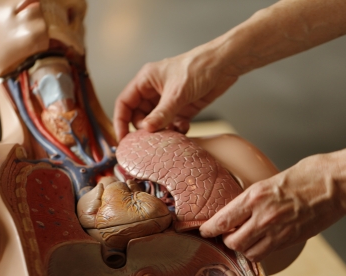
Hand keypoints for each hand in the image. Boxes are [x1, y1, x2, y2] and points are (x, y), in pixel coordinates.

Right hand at [113, 44, 238, 139]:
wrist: (225, 64)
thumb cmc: (198, 67)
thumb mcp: (177, 93)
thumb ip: (161, 114)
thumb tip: (147, 130)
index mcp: (145, 81)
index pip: (125, 103)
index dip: (121, 121)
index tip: (122, 139)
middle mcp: (154, 91)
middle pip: (139, 116)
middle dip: (143, 129)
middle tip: (150, 140)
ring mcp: (168, 100)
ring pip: (156, 122)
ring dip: (161, 131)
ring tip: (168, 136)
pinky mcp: (182, 108)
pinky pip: (172, 124)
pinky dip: (176, 130)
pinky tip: (184, 128)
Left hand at [199, 152, 345, 261]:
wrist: (331, 185)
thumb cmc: (302, 177)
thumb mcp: (266, 182)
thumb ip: (250, 199)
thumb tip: (236, 211)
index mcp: (254, 197)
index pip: (222, 220)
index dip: (209, 229)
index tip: (204, 230)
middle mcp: (263, 216)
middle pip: (232, 242)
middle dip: (226, 240)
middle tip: (226, 234)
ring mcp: (277, 230)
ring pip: (248, 252)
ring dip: (242, 247)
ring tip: (243, 239)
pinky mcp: (289, 240)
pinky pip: (266, 253)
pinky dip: (258, 251)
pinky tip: (259, 242)